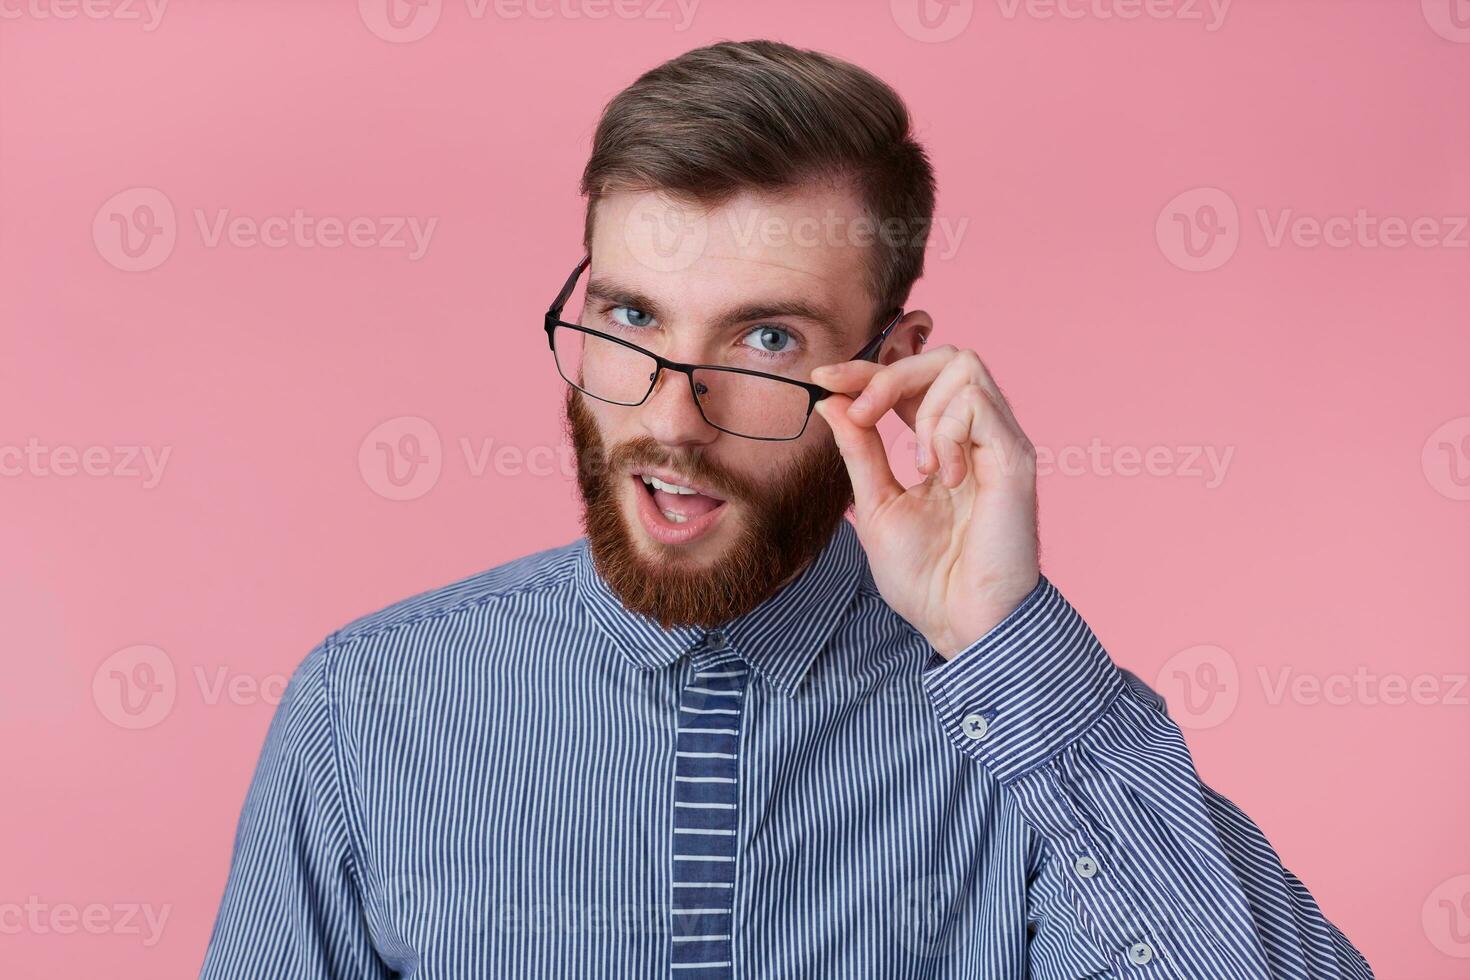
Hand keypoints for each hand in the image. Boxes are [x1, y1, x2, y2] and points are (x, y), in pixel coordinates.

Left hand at [811, 346, 1039, 659]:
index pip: (910, 381)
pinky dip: (948, 432)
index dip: (867, 370)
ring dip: (924, 409)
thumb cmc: (927, 577)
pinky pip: (978, 405)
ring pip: (964, 367)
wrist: (959, 623)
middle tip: (863, 414)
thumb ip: (859, 451)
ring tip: (921, 465)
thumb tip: (831, 403)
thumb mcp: (877, 503)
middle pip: (943, 356)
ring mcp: (999, 443)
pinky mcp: (1015, 458)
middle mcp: (977, 436)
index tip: (822, 379)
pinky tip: (946, 477)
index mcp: (945, 444)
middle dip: (891, 374)